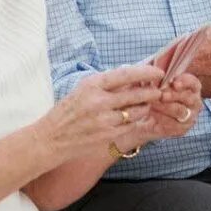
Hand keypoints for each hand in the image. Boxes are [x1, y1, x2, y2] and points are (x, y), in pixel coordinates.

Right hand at [37, 63, 161, 161]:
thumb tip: (133, 74)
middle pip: (137, 94)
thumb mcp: (83, 90)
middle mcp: (99, 101)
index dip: (146, 72)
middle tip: (158, 90)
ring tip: (146, 104)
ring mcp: (105, 120)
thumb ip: (106, 83)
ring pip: (138, 111)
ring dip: (146, 107)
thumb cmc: (68, 111)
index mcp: (92, 85)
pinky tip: (134, 117)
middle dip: (152, 92)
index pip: (126, 74)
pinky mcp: (109, 135)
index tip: (158, 72)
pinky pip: (132, 125)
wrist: (51, 138)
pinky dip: (136, 120)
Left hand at [146, 72, 203, 139]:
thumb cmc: (150, 93)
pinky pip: (173, 124)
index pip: (194, 83)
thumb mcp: (152, 80)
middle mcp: (194, 102)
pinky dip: (161, 118)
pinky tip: (151, 113)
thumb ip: (155, 72)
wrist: (142, 115)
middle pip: (189, 98)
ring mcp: (190, 116)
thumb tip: (153, 68)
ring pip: (180, 111)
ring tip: (151, 103)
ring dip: (164, 107)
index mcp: (191, 87)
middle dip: (173, 95)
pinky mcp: (182, 129)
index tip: (174, 83)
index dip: (186, 82)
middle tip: (161, 95)